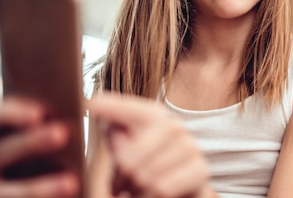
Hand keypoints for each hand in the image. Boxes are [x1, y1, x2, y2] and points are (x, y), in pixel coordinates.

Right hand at [0, 97, 78, 197]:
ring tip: (71, 182)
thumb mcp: (21, 146)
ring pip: (2, 191)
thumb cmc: (23, 166)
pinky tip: (66, 194)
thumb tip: (72, 116)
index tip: (41, 112)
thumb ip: (35, 131)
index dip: (13, 112)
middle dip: (32, 142)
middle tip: (63, 134)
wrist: (6, 195)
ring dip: (39, 186)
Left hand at [88, 92, 212, 197]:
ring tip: (140, 188)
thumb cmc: (147, 169)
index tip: (91, 104)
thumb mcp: (125, 153)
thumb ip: (116, 138)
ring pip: (146, 176)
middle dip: (122, 178)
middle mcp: (174, 126)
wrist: (182, 190)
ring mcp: (189, 146)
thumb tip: (106, 119)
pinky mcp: (200, 170)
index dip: (110, 107)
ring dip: (137, 190)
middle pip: (129, 158)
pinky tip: (154, 194)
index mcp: (153, 116)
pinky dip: (152, 197)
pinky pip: (163, 188)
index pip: (128, 110)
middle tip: (124, 182)